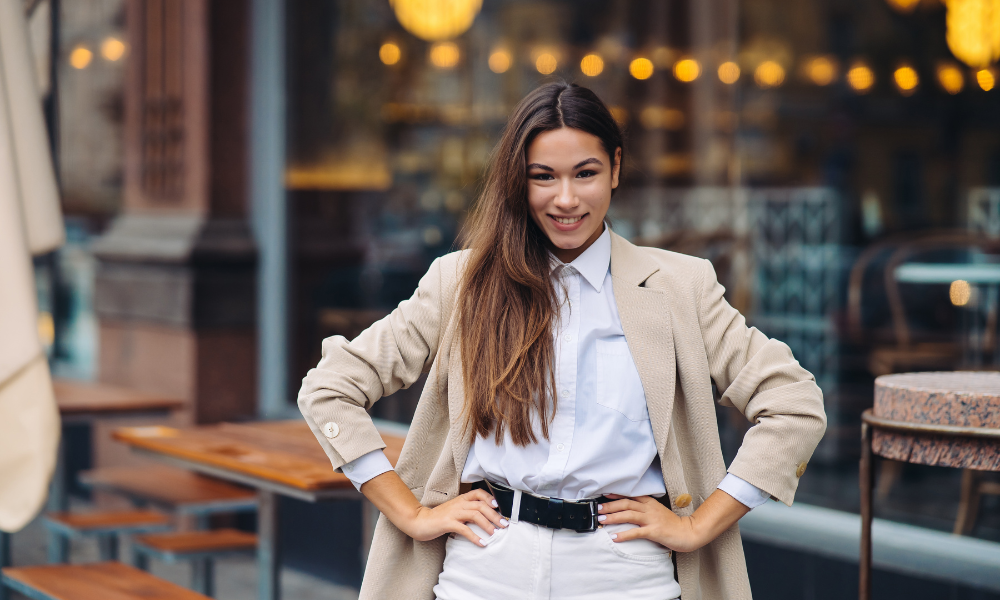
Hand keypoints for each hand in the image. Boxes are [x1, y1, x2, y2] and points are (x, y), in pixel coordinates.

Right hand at [397, 488, 507, 546]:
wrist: (420, 521)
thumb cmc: (439, 517)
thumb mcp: (455, 510)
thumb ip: (467, 510)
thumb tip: (484, 517)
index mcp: (461, 499)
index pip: (478, 493)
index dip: (490, 498)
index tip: (499, 507)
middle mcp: (459, 504)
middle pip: (481, 505)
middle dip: (494, 515)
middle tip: (504, 524)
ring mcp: (453, 513)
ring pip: (475, 515)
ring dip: (487, 524)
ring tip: (495, 533)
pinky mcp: (448, 523)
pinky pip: (464, 529)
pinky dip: (475, 537)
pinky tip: (481, 543)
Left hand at [597, 489, 748, 552]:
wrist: (689, 532)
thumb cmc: (671, 524)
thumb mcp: (657, 512)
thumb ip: (644, 510)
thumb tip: (629, 511)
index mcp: (650, 503)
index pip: (630, 496)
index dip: (616, 495)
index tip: (603, 495)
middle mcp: (649, 509)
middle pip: (626, 504)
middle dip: (610, 506)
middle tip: (598, 509)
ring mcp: (652, 519)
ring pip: (629, 515)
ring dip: (614, 517)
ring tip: (602, 520)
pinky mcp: (654, 531)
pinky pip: (636, 532)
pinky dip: (624, 534)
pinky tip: (615, 537)